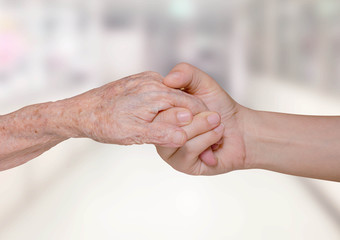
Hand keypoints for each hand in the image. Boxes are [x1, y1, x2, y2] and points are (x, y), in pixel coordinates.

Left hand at [63, 71, 206, 146]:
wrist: (80, 111)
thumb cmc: (104, 123)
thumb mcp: (134, 134)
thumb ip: (162, 132)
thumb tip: (186, 134)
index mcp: (156, 93)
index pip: (191, 106)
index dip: (204, 121)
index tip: (213, 134)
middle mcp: (153, 82)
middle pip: (184, 99)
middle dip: (196, 117)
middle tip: (205, 135)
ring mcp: (146, 80)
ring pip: (174, 97)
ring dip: (183, 112)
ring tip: (188, 130)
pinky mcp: (140, 83)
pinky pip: (162, 94)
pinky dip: (170, 106)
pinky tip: (169, 119)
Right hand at [163, 63, 248, 174]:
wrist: (241, 131)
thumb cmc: (220, 108)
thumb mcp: (203, 83)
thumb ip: (186, 73)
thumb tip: (167, 79)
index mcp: (160, 111)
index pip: (156, 105)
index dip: (181, 102)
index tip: (197, 103)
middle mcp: (160, 130)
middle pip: (165, 122)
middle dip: (197, 116)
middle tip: (213, 115)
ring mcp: (168, 149)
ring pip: (178, 136)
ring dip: (205, 128)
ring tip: (217, 127)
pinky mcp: (180, 164)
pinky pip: (188, 150)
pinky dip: (208, 141)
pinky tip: (215, 142)